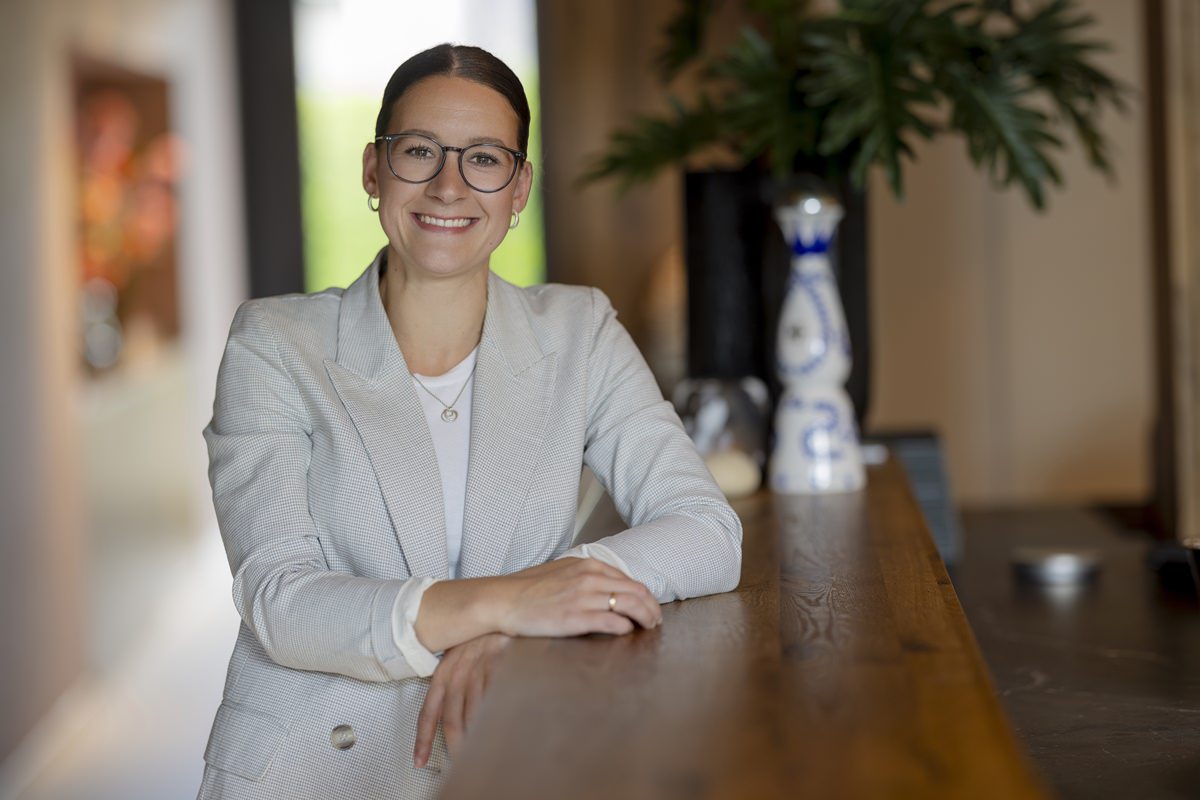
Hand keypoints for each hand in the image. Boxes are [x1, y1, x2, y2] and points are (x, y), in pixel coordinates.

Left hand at [414, 632, 511, 767]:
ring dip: (478, 735)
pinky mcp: (501, 663)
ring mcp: (481, 668)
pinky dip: (498, 716)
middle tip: (460, 763)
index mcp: (445, 671)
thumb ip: (456, 685)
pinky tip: (499, 727)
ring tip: (482, 753)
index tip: (419, 760)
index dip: (423, 738)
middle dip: (456, 745)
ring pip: (475, 713)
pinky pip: (497, 697)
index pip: (429, 711)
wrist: (503, 610)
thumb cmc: (482, 638)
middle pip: (453, 719)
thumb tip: (455, 719)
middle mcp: (459, 671)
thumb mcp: (462, 658)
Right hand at [498, 557, 661, 636]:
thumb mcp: (563, 571)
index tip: (650, 607)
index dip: (645, 596)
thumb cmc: (530, 588)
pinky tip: (626, 632)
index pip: (629, 580)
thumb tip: (609, 587)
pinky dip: (625, 628)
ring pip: (629, 605)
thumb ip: (587, 575)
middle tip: (655, 620)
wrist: (504, 600)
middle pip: (636, 592)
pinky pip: (612, 622)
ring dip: (645, 618)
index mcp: (588, 565)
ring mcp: (584, 598)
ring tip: (648, 628)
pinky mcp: (576, 618)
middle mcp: (590, 579)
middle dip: (651, 607)